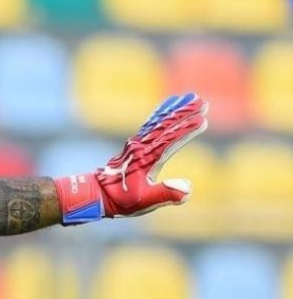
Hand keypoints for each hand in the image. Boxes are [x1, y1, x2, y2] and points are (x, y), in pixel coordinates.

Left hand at [55, 93, 208, 223]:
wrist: (97, 194)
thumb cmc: (120, 200)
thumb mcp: (144, 201)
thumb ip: (165, 194)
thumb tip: (187, 188)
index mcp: (147, 159)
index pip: (170, 140)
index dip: (186, 130)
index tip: (202, 119)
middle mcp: (141, 148)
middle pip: (165, 125)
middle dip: (184, 113)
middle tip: (201, 101)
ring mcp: (136, 145)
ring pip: (158, 122)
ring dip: (174, 110)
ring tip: (189, 97)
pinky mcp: (134, 146)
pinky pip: (150, 125)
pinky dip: (160, 114)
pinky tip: (167, 108)